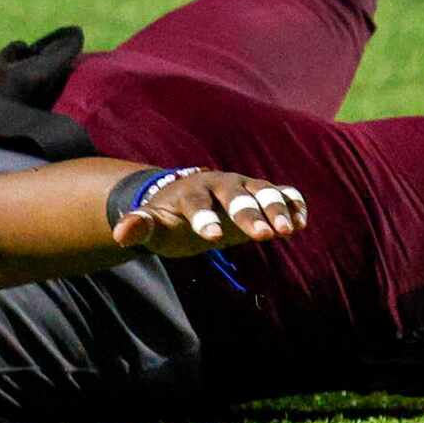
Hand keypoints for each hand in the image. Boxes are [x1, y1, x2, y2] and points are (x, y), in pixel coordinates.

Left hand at [107, 169, 307, 258]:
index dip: (206, 219)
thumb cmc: (170, 219)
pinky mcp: (262, 194)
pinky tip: (301, 222)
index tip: (214, 238)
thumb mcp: (154, 226)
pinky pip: (283, 193)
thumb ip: (140, 227)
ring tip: (289, 231)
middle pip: (236, 195)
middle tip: (265, 235)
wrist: (189, 202)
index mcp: (191, 192)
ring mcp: (244, 186)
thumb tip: (122, 234)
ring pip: (263, 191)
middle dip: (250, 214)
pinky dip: (293, 204)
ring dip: (277, 209)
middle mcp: (221, 184)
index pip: (198, 203)